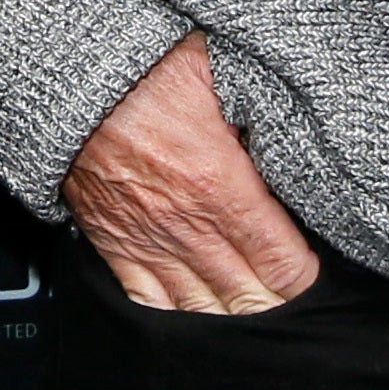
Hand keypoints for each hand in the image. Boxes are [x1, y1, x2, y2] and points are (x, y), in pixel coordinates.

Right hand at [62, 34, 322, 312]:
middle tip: (298, 306)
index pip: (283, 263)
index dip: (307, 279)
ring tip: (258, 319)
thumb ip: (266, 107)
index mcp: (222, 186)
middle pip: (249, 298)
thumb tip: (303, 131)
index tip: (316, 274)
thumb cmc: (144, 70)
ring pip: (203, 308)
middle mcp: (188, 226)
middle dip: (279, 309)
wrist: (72, 79)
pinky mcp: (114, 243)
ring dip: (235, 319)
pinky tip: (199, 319)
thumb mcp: (221, 72)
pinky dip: (177, 317)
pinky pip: (148, 300)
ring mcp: (150, 241)